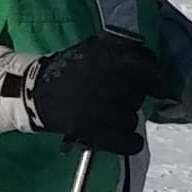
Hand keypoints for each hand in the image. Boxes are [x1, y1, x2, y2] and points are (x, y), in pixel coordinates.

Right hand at [25, 32, 168, 154]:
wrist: (33, 91)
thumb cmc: (70, 69)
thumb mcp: (94, 49)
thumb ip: (122, 51)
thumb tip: (151, 62)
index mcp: (108, 56)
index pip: (147, 67)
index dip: (155, 79)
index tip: (158, 87)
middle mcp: (106, 80)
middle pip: (139, 95)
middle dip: (133, 99)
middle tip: (119, 100)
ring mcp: (98, 107)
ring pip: (132, 119)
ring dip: (127, 119)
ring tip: (112, 117)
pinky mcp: (90, 130)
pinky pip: (126, 141)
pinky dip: (130, 143)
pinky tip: (129, 141)